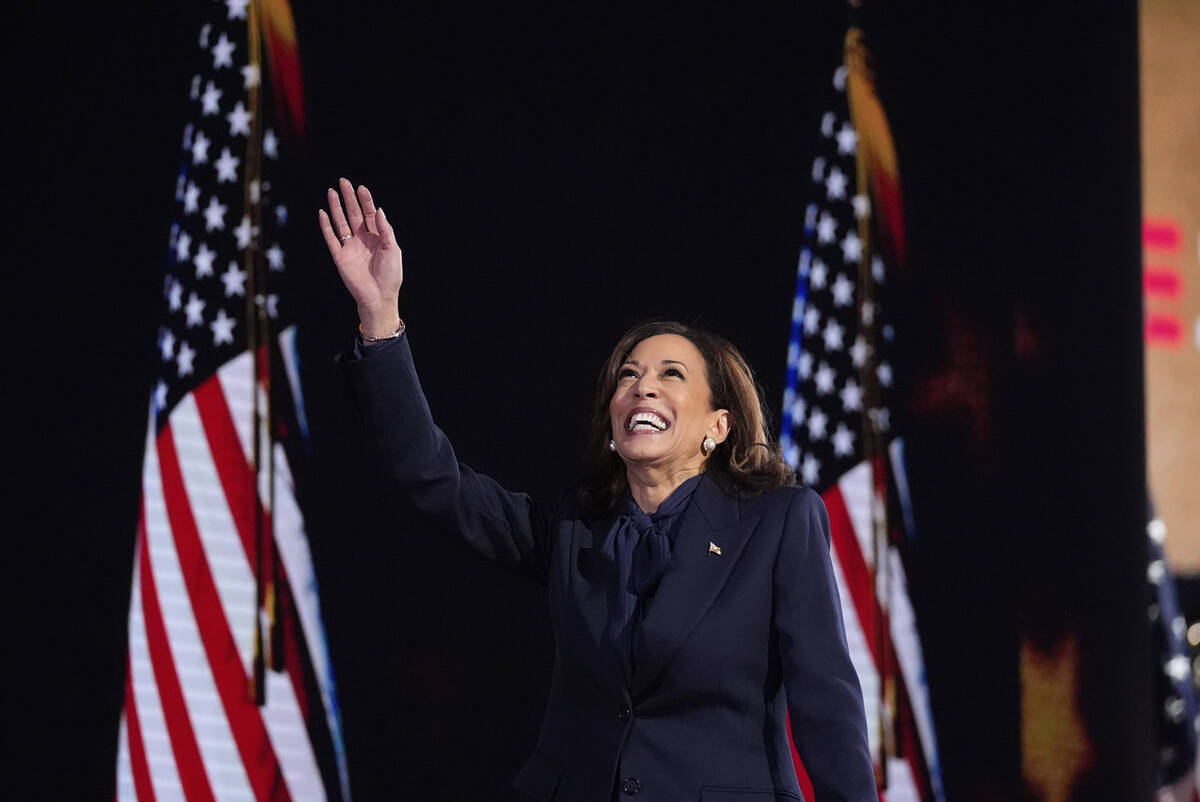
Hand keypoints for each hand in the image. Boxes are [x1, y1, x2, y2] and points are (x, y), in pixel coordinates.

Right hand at [318, 178, 402, 335]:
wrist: (379, 297)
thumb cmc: (390, 275)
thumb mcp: (392, 249)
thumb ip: (385, 230)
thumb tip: (378, 209)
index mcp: (377, 237)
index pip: (369, 214)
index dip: (365, 201)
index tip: (361, 188)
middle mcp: (362, 239)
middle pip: (353, 214)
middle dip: (348, 198)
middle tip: (343, 182)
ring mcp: (350, 247)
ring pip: (341, 222)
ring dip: (336, 207)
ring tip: (331, 192)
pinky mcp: (339, 256)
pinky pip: (331, 238)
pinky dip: (326, 226)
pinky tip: (322, 213)